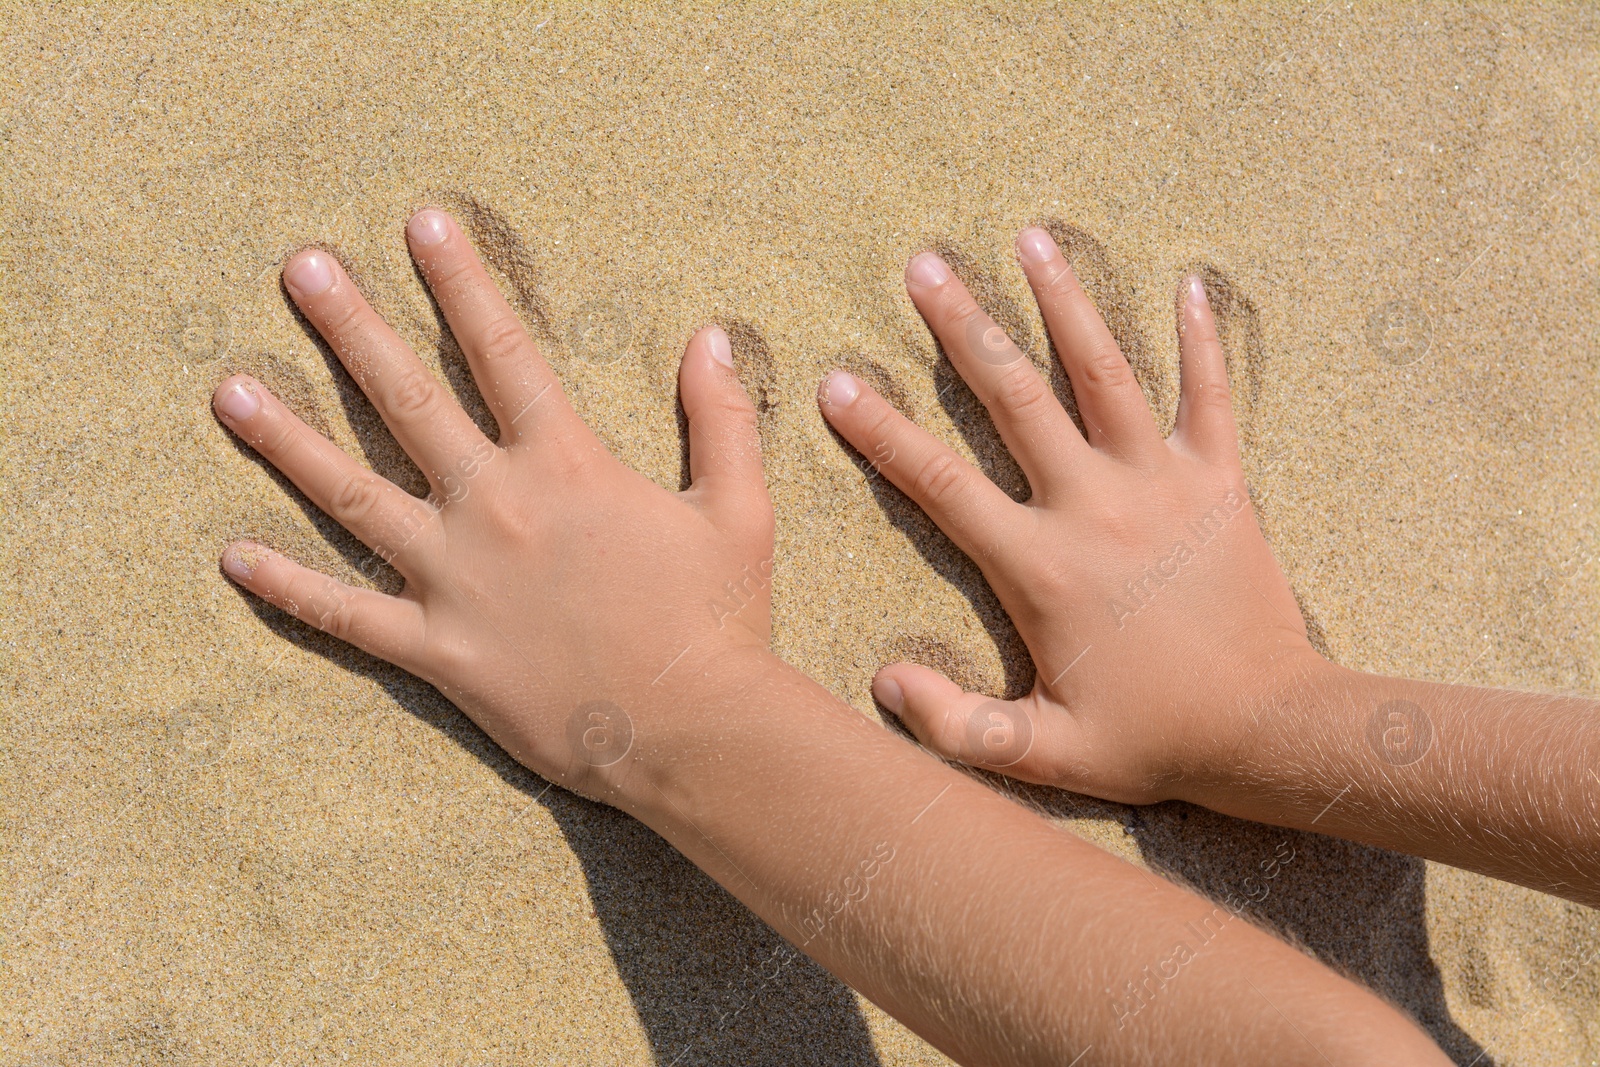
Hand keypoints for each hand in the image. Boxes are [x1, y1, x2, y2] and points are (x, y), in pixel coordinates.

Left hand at [214, 209, 775, 807]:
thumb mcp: (739, 508)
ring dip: (288, 441)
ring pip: (353, 497)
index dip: (462, 282)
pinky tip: (234, 556)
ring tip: (228, 391)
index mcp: (563, 466)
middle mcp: (494, 508)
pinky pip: (348, 615)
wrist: (691, 730)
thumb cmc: (718, 620)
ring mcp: (455, 580)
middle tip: (298, 269)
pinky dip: (290, 587)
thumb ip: (720, 418)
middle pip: (407, 401)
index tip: (421, 223)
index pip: (502, 353)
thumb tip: (710, 338)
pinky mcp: (439, 650)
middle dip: (351, 328)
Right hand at [818, 228, 1322, 803]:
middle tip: (923, 265)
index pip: (940, 483)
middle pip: (1016, 398)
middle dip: (963, 327)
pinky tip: (1191, 283)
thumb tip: (882, 682)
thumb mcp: (1043, 753)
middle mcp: (1094, 505)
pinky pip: (1211, 396)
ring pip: (1105, 372)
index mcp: (1040, 564)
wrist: (1267, 731)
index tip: (837, 382)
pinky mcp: (1222, 482)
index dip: (882, 432)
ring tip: (1031, 237)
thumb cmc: (1152, 740)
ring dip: (1065, 302)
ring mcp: (1162, 484)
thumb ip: (956, 724)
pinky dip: (1203, 339)